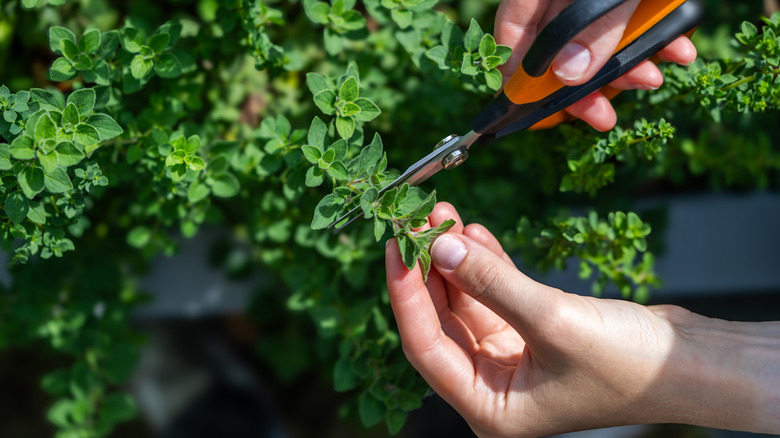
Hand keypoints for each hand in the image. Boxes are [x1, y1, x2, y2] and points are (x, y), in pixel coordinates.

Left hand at [386, 202, 779, 436]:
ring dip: (456, 259)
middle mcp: (494, 389)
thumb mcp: (553, 321)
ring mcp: (511, 360)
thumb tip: (441, 246)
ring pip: (466, 303)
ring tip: (444, 214)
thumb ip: (492, 284)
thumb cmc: (632, 366)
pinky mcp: (531, 333)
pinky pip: (494, 295)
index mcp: (490, 409)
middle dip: (430, 268)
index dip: (406, 295)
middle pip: (442, 321)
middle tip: (418, 220)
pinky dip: (485, 265)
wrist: (695, 364)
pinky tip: (474, 233)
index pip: (426, 347)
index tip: (394, 247)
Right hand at [495, 0, 697, 130]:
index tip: (537, 110)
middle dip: (585, 85)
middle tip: (602, 117)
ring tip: (653, 79)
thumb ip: (596, 26)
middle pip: (558, 45)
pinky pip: (630, 22)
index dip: (520, 78)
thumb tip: (567, 76)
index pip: (515, 32)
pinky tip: (676, 51)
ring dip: (626, 66)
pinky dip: (653, 39)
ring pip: (597, 39)